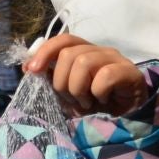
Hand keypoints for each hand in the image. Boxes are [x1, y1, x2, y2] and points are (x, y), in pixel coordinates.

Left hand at [24, 35, 146, 113]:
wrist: (128, 119)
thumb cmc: (97, 104)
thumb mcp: (68, 92)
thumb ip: (51, 78)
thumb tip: (28, 67)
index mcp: (84, 52)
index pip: (63, 40)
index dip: (44, 52)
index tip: (32, 71)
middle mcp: (100, 51)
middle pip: (69, 54)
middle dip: (62, 82)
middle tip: (72, 99)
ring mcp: (116, 59)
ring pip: (84, 63)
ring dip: (78, 89)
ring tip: (87, 102)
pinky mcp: (130, 72)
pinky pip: (106, 76)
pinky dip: (98, 92)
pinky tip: (103, 101)